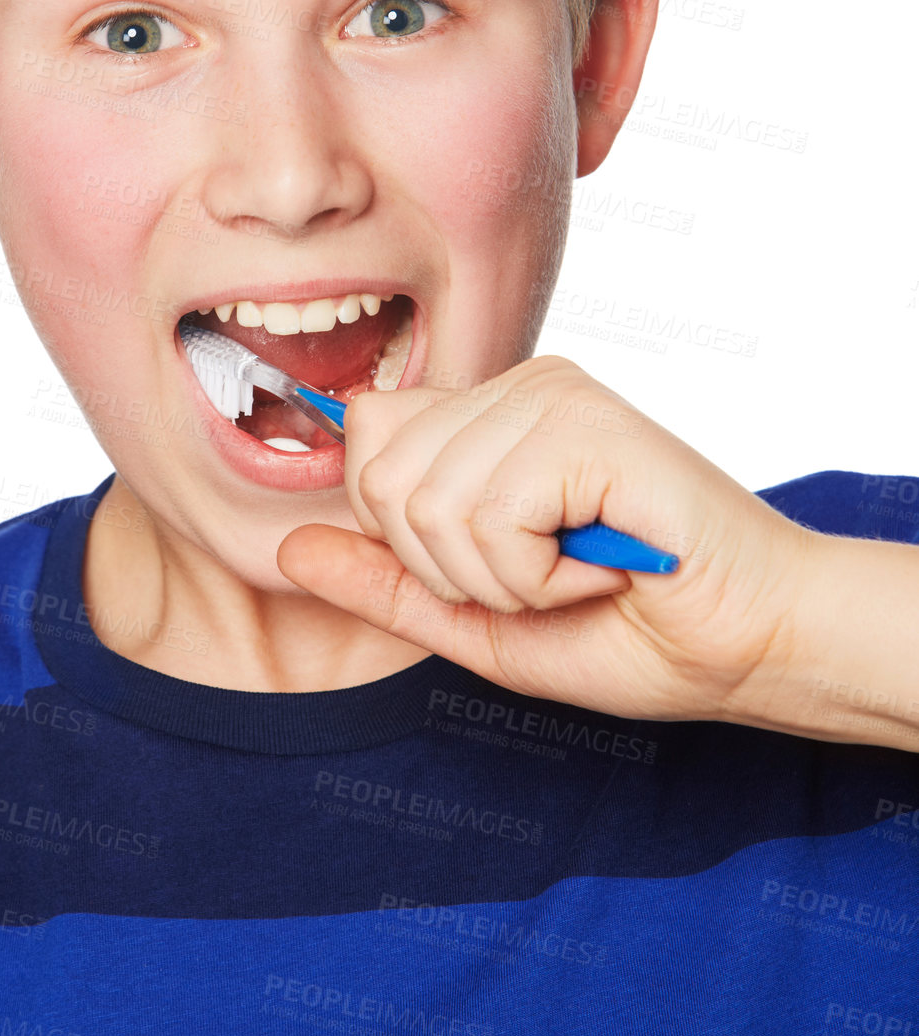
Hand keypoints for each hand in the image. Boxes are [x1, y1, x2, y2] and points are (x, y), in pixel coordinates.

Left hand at [276, 356, 879, 739]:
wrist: (748, 646)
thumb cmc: (630, 629)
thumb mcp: (479, 621)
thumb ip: (386, 583)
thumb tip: (287, 549)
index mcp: (486, 418)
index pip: (367, 440)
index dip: (406, 532)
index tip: (494, 565)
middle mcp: (515, 388)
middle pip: (382, 475)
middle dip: (452, 569)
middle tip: (543, 575)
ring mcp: (551, 394)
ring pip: (429, 502)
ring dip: (502, 580)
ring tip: (579, 568)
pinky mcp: (586, 422)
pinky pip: (490, 514)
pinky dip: (539, 576)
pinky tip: (603, 561)